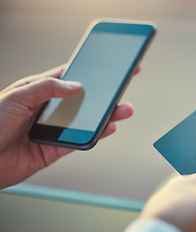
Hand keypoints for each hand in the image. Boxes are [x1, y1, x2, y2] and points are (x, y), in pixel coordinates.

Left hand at [0, 65, 139, 188]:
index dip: (90, 72)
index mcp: (38, 90)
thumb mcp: (17, 96)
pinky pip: (80, 140)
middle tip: (123, 87)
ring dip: (106, 115)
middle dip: (105, 95)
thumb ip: (47, 88)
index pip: (69, 77)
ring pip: (86, 120)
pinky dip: (96, 135)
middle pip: (83, 100)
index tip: (109, 66)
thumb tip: (76, 85)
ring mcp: (54, 128)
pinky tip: (108, 127)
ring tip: (124, 109)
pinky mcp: (56, 148)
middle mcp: (49, 109)